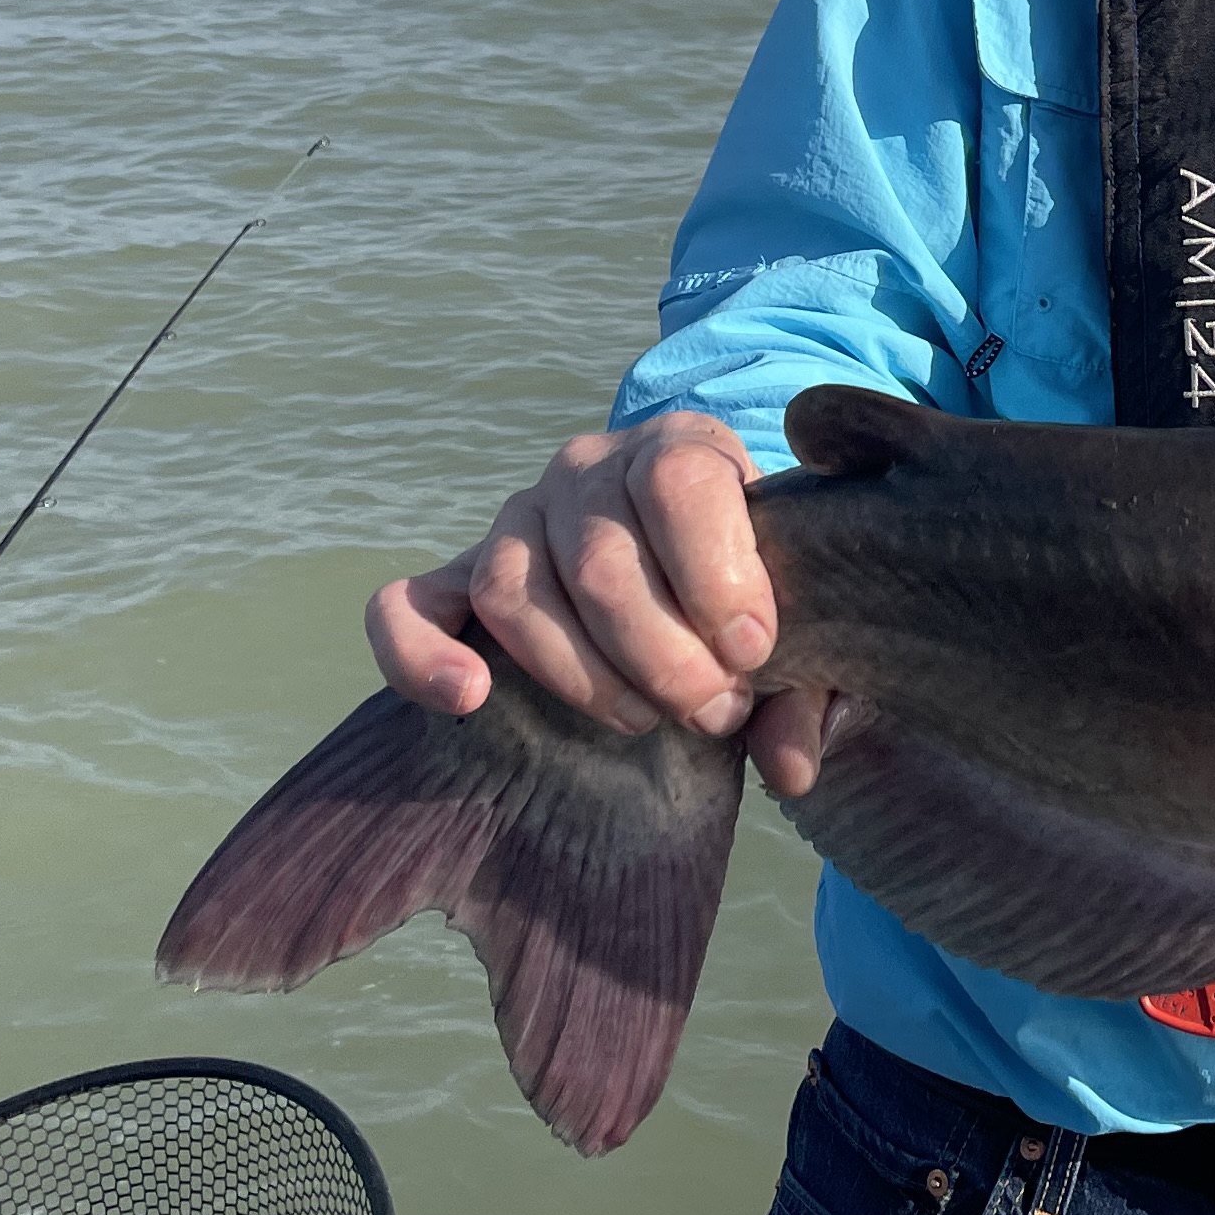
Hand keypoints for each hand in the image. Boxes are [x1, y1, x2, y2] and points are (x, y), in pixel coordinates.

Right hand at [365, 410, 838, 793]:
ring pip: (516, 589)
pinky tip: (470, 698)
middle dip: (662, 654)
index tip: (753, 652)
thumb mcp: (796, 623)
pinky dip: (420, 654)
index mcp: (681, 448)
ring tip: (645, 719)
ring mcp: (516, 517)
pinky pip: (407, 605)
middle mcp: (589, 467)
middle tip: (712, 711)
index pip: (680, 481)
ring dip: (581, 673)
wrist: (688, 559)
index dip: (717, 574)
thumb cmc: (750, 591)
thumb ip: (807, 688)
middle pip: (600, 557)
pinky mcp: (459, 574)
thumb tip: (792, 767)